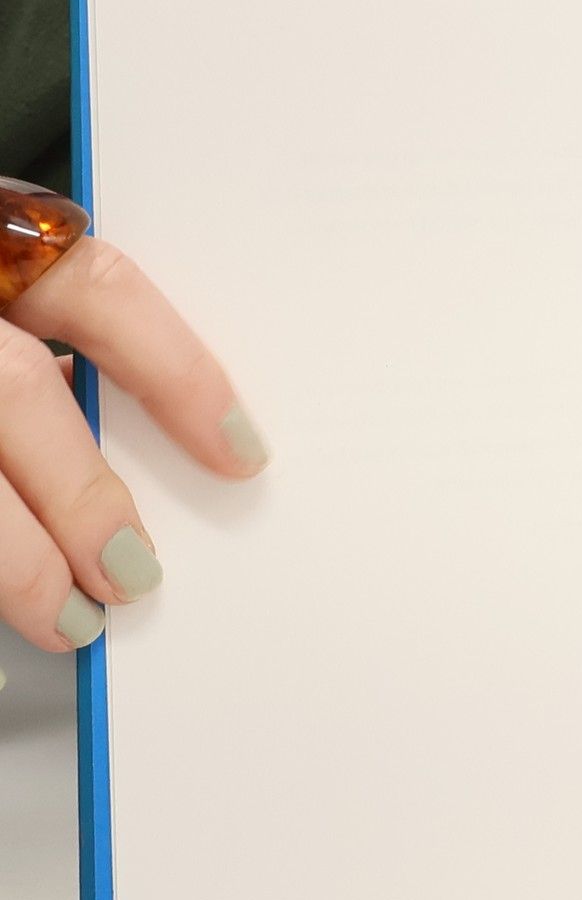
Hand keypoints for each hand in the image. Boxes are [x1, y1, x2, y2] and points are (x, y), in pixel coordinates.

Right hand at [0, 216, 266, 664]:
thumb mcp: (1, 284)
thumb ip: (47, 339)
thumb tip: (146, 454)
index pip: (97, 288)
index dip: (178, 373)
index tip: (240, 452)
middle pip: (12, 392)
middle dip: (80, 495)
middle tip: (134, 572)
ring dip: (13, 558)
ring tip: (64, 615)